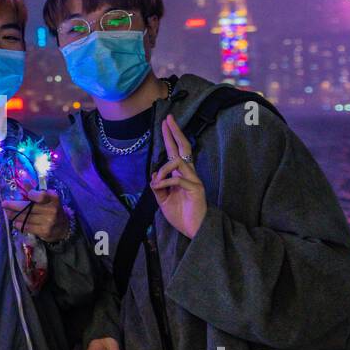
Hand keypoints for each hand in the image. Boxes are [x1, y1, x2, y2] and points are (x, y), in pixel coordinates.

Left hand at [1, 189, 71, 241]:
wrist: (63, 228)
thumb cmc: (52, 209)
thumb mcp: (47, 198)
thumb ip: (35, 191)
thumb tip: (23, 182)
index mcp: (53, 198)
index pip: (41, 196)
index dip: (31, 195)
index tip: (24, 195)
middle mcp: (52, 210)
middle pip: (29, 208)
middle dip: (14, 206)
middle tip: (4, 204)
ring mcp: (48, 222)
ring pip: (26, 218)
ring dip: (14, 215)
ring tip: (7, 213)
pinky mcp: (44, 232)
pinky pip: (28, 227)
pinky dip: (19, 224)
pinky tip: (15, 222)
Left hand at [150, 115, 207, 238]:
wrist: (193, 229)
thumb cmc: (181, 214)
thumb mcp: (163, 200)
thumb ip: (158, 188)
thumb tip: (153, 176)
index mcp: (180, 175)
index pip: (175, 152)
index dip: (171, 137)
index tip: (166, 123)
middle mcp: (189, 174)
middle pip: (184, 148)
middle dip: (175, 133)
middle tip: (169, 119)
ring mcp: (194, 180)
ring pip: (178, 162)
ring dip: (163, 169)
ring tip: (157, 181)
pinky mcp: (196, 188)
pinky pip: (178, 179)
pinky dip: (165, 182)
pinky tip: (160, 187)